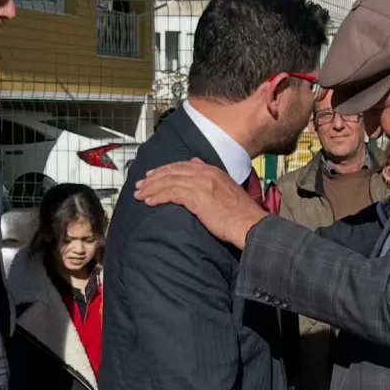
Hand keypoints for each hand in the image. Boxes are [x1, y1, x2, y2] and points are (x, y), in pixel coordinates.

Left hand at [135, 160, 265, 249]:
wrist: (249, 224)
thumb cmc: (240, 214)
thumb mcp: (226, 189)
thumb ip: (211, 179)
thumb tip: (196, 165)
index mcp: (212, 170)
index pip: (182, 165)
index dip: (165, 170)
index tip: (152, 176)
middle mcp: (205, 173)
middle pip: (172, 171)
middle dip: (154, 177)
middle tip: (140, 185)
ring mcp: (201, 184)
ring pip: (169, 181)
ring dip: (151, 188)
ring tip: (140, 195)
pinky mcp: (196, 197)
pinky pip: (171, 193)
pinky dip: (158, 197)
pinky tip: (149, 202)